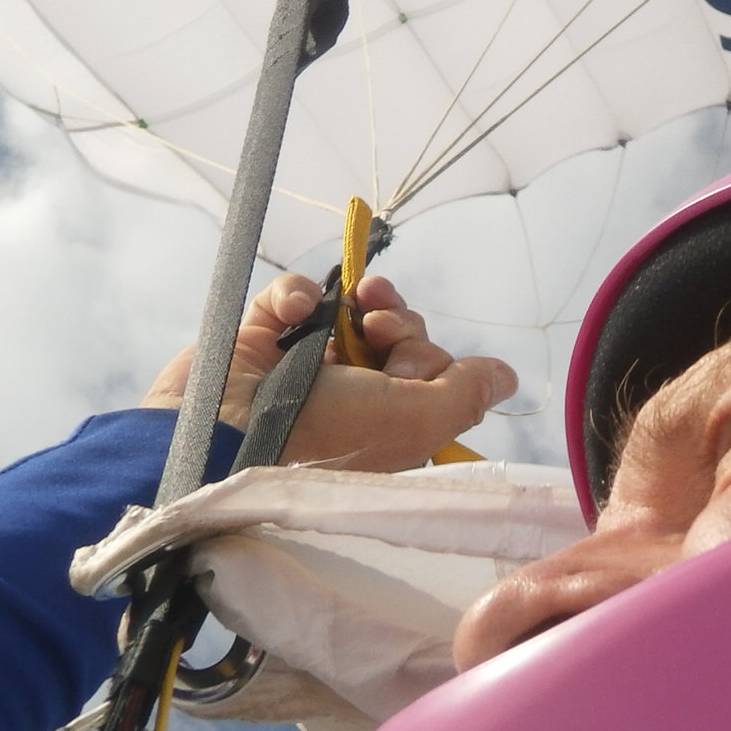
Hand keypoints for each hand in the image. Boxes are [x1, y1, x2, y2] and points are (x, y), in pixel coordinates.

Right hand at [142, 273, 516, 471]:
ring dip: (361, 299)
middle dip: (398, 322)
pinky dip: (296, 295)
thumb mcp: (415, 420)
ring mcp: (305, 370)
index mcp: (391, 424)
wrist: (223, 435)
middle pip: (398, 336)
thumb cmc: (326, 434)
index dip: (427, 355)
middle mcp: (354, 399)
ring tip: (353, 305)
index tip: (406, 362)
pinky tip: (293, 313)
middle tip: (378, 331)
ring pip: (352, 313)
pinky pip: (293, 298)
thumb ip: (465, 394)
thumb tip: (506, 376)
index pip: (430, 370)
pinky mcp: (261, 342)